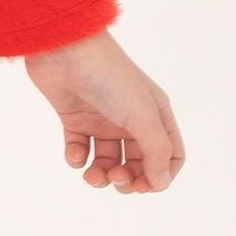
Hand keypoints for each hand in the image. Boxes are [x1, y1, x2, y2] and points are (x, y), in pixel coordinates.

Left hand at [23, 29, 183, 193]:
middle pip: (138, 163)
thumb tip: (161, 184)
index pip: (170, 155)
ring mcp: (102, 119)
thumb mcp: (141, 115)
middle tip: (115, 179)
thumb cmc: (109, 77)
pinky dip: (77, 158)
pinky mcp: (75, 118)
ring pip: (108, 161)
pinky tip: (75, 152)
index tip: (143, 185)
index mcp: (155, 115)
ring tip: (92, 174)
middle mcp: (131, 119)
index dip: (160, 176)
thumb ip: (155, 151)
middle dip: (128, 179)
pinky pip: (79, 149)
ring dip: (101, 175)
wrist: (65, 50)